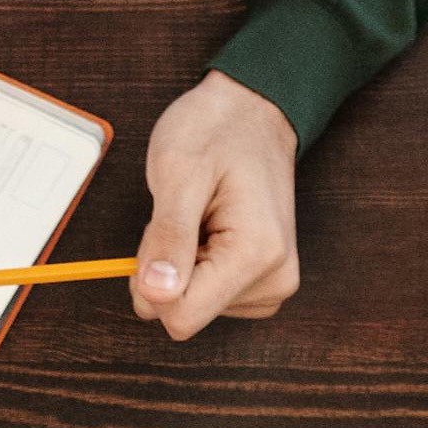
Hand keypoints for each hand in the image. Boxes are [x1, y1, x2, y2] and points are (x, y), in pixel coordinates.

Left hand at [128, 72, 301, 338]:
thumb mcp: (178, 173)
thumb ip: (167, 238)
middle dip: (168, 267)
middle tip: (185, 214)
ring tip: (202, 214)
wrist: (254, 111)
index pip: (181, 316)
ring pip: (193, 306)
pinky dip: (198, 264)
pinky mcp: (264, 283)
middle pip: (186, 312)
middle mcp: (275, 279)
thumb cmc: (217, 130)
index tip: (164, 230)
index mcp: (256, 255)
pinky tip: (212, 227)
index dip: (153, 278)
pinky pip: (208, 297)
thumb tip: (154, 296)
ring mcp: (273, 284)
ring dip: (183, 263)